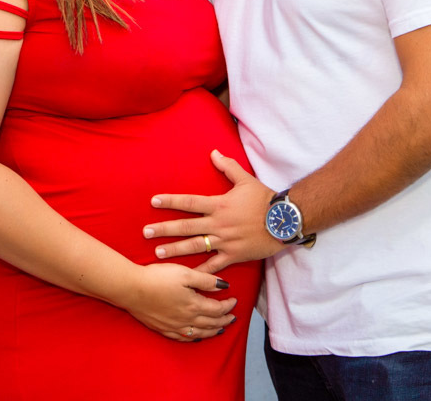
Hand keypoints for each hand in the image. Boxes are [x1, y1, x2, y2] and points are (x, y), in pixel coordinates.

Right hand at [120, 261, 236, 341]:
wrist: (131, 288)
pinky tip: (196, 337)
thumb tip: (224, 286)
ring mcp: (173, 326)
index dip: (228, 306)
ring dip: (212, 332)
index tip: (234, 300)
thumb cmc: (158, 278)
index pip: (217, 309)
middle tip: (232, 318)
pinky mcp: (162, 328)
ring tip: (220, 330)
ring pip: (198, 334)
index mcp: (194, 305)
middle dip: (224, 321)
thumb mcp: (186, 273)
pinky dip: (193, 338)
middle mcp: (186, 319)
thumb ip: (206, 280)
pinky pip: (182, 338)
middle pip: (210, 324)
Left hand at [144, 150, 284, 272]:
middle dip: (164, 228)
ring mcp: (225, 241)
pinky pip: (214, 265)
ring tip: (157, 253)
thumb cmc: (265, 199)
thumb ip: (228, 167)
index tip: (153, 202)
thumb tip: (213, 153)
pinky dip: (200, 271)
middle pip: (186, 226)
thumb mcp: (246, 180)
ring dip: (175, 249)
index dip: (170, 201)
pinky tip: (186, 276)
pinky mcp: (233, 255)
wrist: (284, 220)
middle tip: (145, 232)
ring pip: (195, 246)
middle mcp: (218, 223)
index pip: (189, 202)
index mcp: (219, 204)